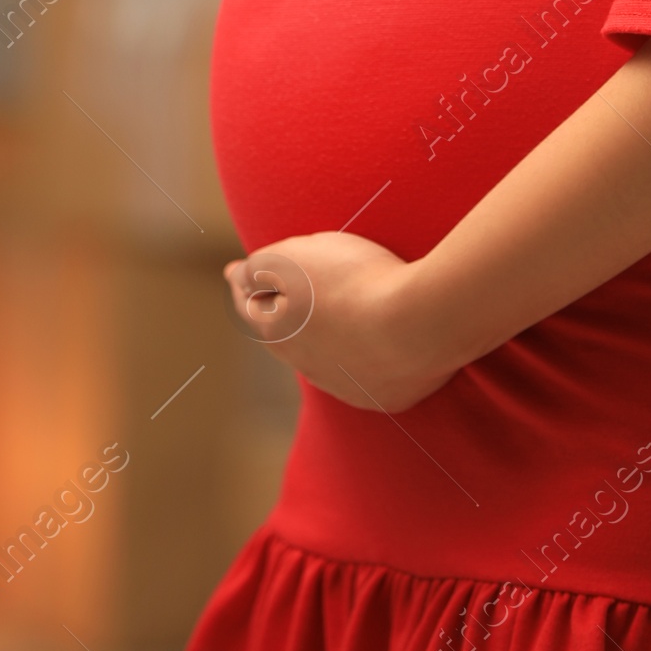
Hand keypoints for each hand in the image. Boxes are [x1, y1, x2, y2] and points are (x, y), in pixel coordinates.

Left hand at [225, 232, 456, 412]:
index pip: (248, 304)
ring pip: (324, 359)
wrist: (416, 323)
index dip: (243, 284)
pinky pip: (367, 375)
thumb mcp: (297, 254)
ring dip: (324, 339)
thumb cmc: (355, 280)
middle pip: (284, 336)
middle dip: (278, 314)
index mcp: (278, 330)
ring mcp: (345, 385)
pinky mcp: (383, 396)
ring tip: (332, 314)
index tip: (236, 272)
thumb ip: (260, 266)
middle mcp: (305, 365)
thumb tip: (235, 274)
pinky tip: (375, 341)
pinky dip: (364, 357)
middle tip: (280, 294)